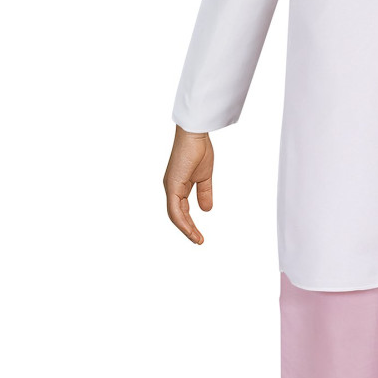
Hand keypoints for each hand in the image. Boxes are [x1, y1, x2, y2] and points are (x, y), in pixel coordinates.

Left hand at [164, 125, 214, 243]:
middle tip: (198, 241)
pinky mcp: (172, 185)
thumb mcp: (205, 177)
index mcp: (178, 186)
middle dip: (188, 230)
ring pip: (175, 215)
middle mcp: (172, 188)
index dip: (190, 224)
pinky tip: (190, 229)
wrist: (195, 135)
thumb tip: (206, 210)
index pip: (182, 210)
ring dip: (186, 229)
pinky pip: (175, 209)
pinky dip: (182, 221)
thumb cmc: (199, 150)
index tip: (199, 235)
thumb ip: (204, 193)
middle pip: (177, 215)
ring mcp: (170, 187)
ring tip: (197, 240)